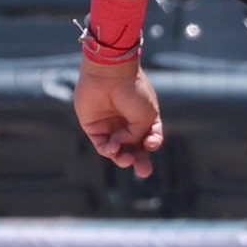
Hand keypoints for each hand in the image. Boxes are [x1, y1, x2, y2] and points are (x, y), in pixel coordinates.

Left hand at [76, 59, 161, 177]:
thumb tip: (124, 146)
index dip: (153, 144)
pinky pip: (102, 146)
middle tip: (144, 172)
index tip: (152, 143)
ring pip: (118, 151)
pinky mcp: (93, 128)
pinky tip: (114, 148)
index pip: (150, 138)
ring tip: (127, 159)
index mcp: (143, 117)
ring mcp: (110, 126)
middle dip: (139, 161)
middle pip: (134, 149)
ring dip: (124, 158)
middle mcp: (126, 123)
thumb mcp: (146, 117)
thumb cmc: (133, 92)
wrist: (109, 74)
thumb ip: (138, 136)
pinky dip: (109, 150)